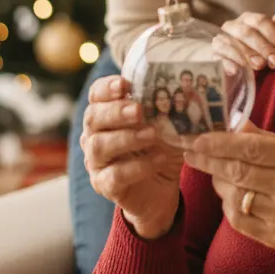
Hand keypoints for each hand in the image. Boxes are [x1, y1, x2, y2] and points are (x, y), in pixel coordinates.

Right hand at [80, 75, 182, 237]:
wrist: (161, 189)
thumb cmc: (159, 149)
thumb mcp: (166, 125)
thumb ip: (166, 107)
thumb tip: (181, 87)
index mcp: (105, 114)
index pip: (96, 95)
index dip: (107, 88)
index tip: (124, 84)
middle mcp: (94, 135)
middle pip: (93, 118)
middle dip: (115, 112)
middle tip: (138, 110)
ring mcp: (96, 162)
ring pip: (99, 146)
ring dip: (127, 138)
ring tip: (152, 135)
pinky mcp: (105, 185)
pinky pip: (114, 175)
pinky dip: (137, 167)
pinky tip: (158, 160)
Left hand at [182, 122, 274, 273]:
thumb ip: (271, 141)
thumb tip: (237, 125)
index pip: (252, 149)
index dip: (221, 142)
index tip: (199, 137)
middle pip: (238, 171)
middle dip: (209, 160)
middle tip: (190, 151)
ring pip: (235, 196)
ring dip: (218, 182)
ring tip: (213, 172)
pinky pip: (240, 220)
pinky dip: (228, 205)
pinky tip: (228, 195)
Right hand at [217, 10, 274, 71]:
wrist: (237, 63)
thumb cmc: (261, 49)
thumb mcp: (273, 37)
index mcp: (249, 19)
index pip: (261, 21)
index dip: (274, 35)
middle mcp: (234, 26)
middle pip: (247, 33)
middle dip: (263, 47)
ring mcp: (222, 39)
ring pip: (233, 43)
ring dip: (248, 54)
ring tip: (260, 65)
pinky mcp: (215, 54)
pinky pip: (220, 56)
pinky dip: (228, 62)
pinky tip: (237, 70)